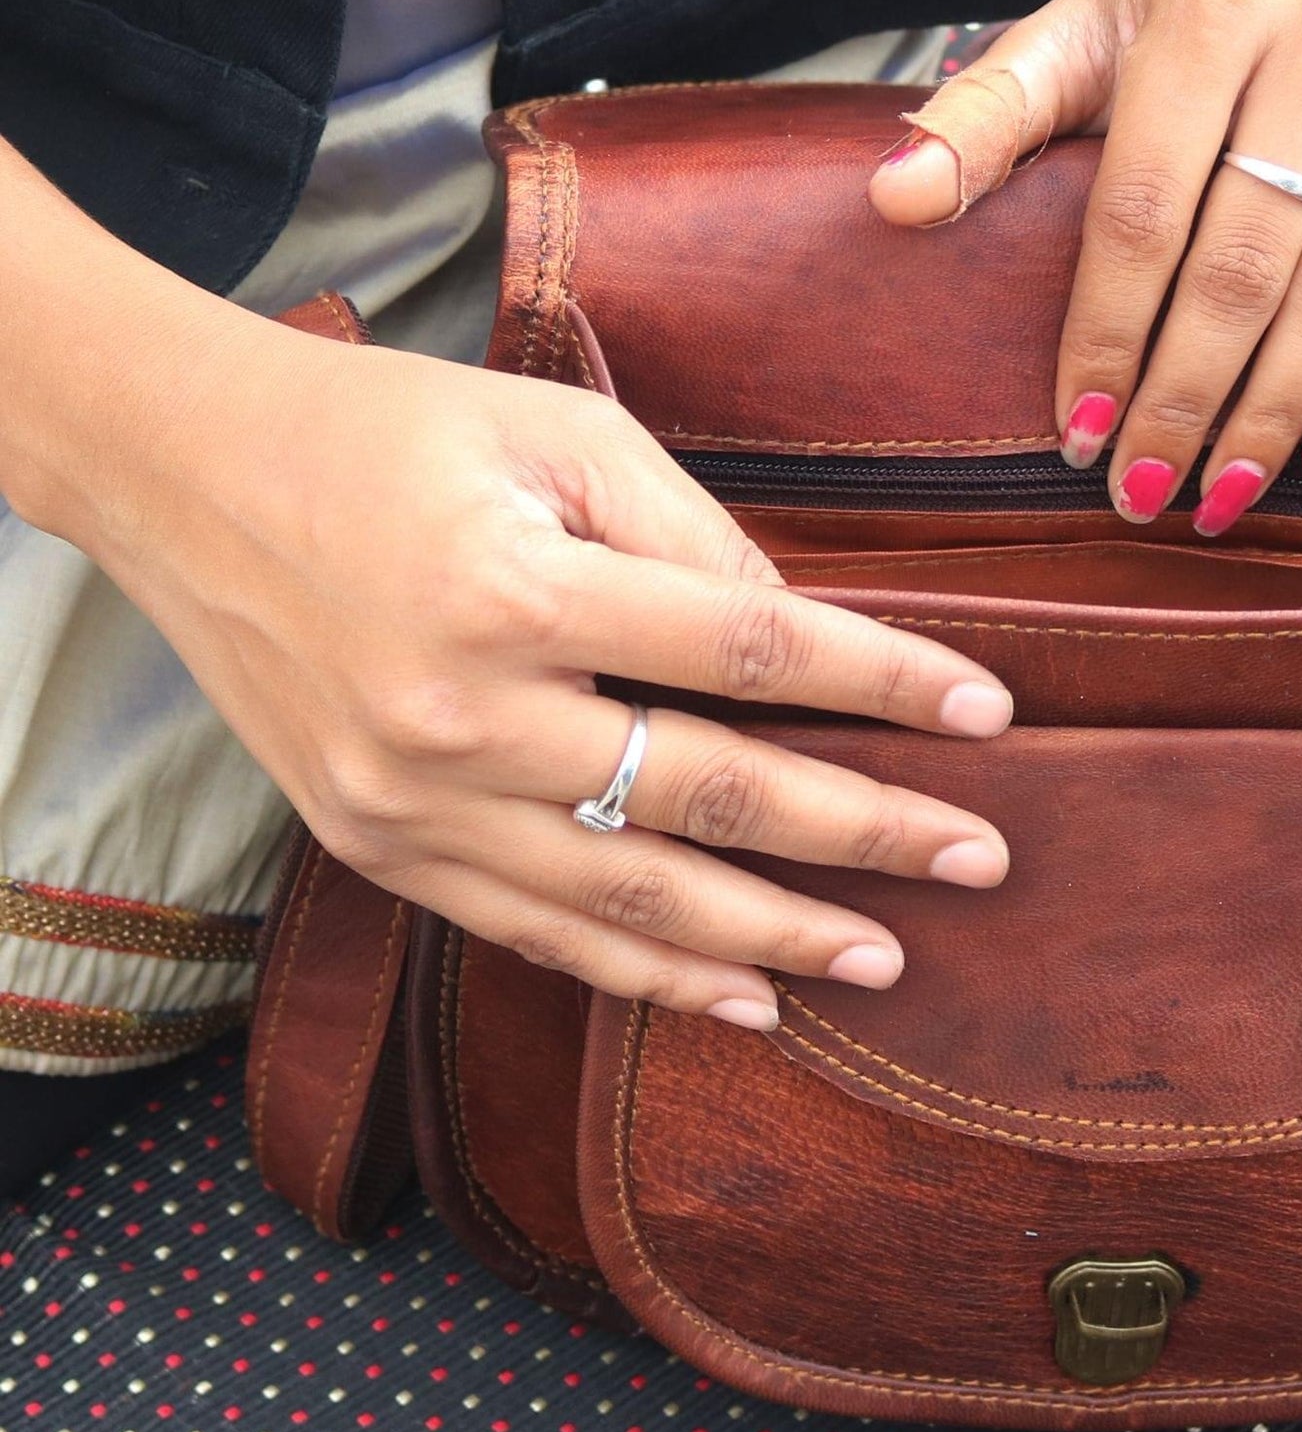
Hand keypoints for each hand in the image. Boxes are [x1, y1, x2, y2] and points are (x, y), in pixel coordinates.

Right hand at [45, 309, 1014, 1028]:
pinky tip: (739, 998)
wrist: (185, 477)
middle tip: (978, 861)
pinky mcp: (378, 850)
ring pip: (629, 902)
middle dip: (862, 836)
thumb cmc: (384, 433)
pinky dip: (646, 976)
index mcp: (515, 593)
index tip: (986, 713)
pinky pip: (536, 935)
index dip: (882, 684)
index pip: (749, 654)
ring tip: (884, 958)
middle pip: (708, 799)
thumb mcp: (552, 434)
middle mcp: (461, 720)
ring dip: (772, 939)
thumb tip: (800, 637)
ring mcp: (411, 806)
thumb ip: (689, 534)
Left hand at [870, 0, 1301, 533]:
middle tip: (1143, 487)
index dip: (1107, 333)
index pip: (1145, 208)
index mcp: (1210, 10)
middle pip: (1244, 262)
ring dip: (1276, 408)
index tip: (1076, 434)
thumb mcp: (1069, 38)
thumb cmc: (1170, 10)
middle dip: (1187, 396)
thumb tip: (891, 200)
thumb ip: (982, 119)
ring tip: (1221, 494)